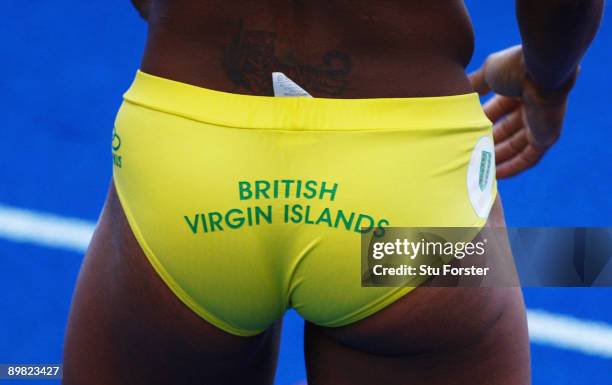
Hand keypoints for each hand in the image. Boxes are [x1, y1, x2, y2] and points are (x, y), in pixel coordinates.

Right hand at [469, 45, 577, 178]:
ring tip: (476, 169)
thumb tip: (458, 90)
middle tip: (467, 155)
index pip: (498, 110)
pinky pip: (529, 157)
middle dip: (487, 143)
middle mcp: (532, 106)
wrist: (542, 69)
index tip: (464, 135)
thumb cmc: (516, 67)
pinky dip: (513, 167)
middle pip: (506, 131)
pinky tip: (497, 176)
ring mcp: (540, 123)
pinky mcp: (547, 136)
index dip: (481, 122)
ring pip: (516, 146)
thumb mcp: (489, 74)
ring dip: (498, 158)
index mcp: (520, 88)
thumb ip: (475, 83)